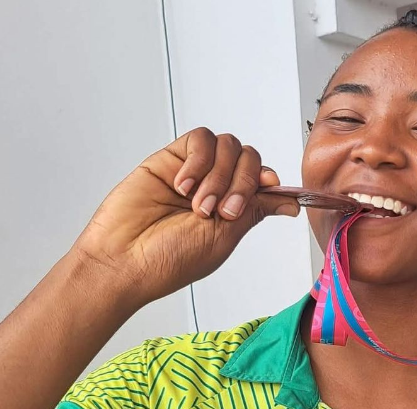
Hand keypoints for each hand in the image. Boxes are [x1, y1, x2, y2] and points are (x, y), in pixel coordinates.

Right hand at [71, 127, 299, 307]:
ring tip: (198, 205)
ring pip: (228, 146)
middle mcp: (216, 187)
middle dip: (243, 182)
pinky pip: (199, 140)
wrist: (125, 259)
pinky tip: (183, 186)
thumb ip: (256, 210)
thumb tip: (292, 203)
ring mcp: (195, 172)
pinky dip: (199, 161)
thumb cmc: (170, 259)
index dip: (270, 179)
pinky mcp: (171, 159)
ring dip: (220, 175)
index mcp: (233, 208)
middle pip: (249, 158)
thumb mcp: (225, 237)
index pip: (263, 179)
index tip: (270, 186)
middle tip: (223, 211)